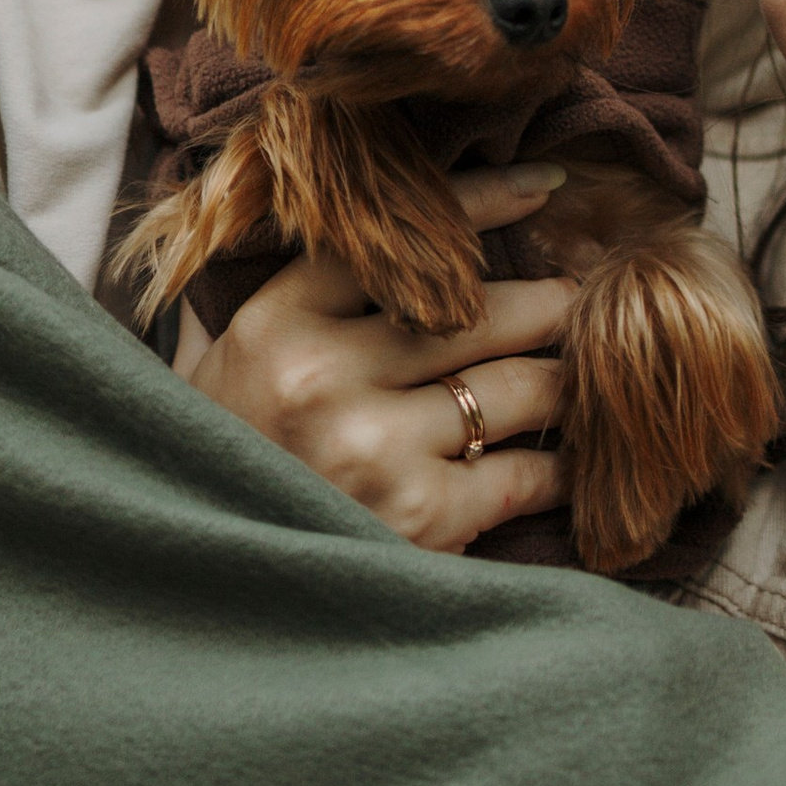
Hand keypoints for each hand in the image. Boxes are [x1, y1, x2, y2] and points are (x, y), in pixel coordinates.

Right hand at [175, 166, 575, 549]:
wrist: (199, 600)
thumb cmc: (218, 470)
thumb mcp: (207, 371)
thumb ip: (255, 299)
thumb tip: (307, 225)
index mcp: (277, 322)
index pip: (398, 240)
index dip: (484, 203)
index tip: (548, 185)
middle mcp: (324, 376)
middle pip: (480, 309)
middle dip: (549, 301)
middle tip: (584, 298)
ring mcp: (373, 449)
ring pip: (516, 385)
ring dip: (565, 379)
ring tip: (587, 373)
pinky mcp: (419, 521)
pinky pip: (523, 474)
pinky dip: (560, 467)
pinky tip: (572, 462)